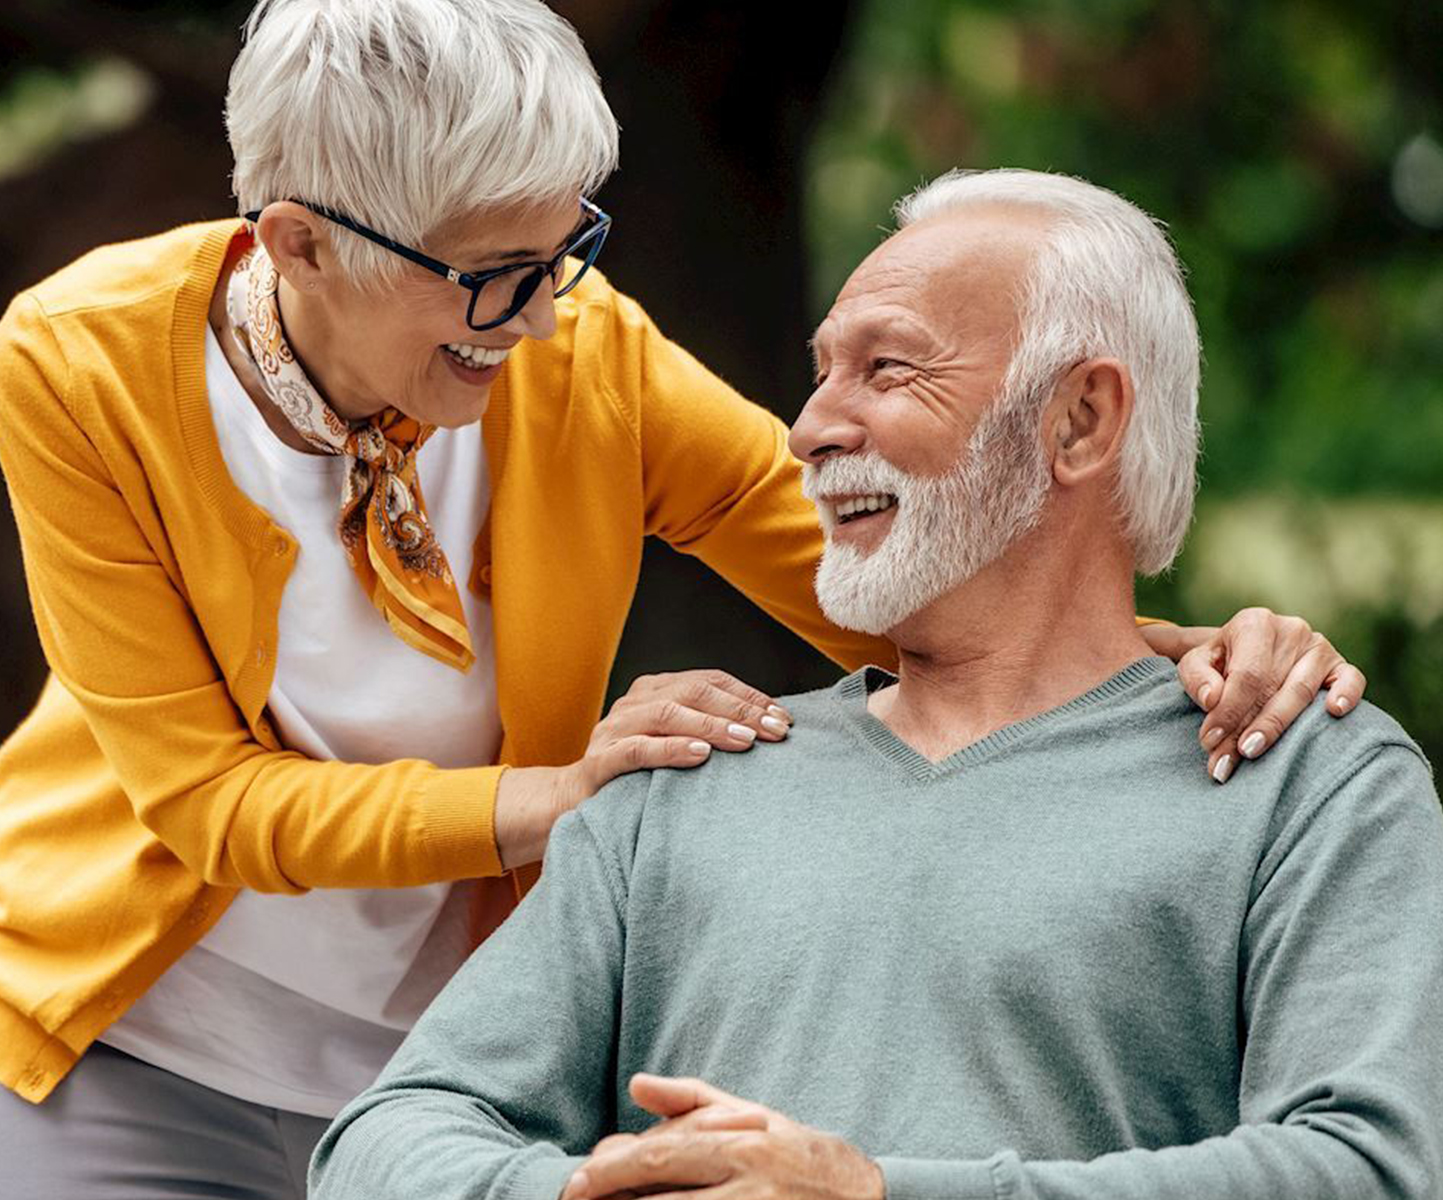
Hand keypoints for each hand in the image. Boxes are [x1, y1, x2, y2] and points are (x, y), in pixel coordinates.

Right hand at [495, 671, 791, 870]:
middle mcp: (634, 702)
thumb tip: (766, 731)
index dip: (748, 696)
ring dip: (710, 726)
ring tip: (745, 741)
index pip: (709, 680)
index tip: (783, 716)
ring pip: (667, 714)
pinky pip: (636, 750)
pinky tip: (699, 756)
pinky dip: (670, 750)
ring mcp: (614, 728)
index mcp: (654, 690)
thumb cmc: (637, 777)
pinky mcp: (599, 761)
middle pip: (693, 692)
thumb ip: (706, 733)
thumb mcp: (673, 746)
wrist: (572, 804)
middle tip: (775, 730)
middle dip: (739, 710)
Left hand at [562, 1074, 882, 1199]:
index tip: (578, 1180)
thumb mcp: (749, 1116)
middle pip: (665, 1194)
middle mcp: (749, 1180)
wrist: (864, 1197)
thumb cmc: (795, 1152)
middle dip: (613, 1198)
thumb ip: (691, 1099)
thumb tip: (636, 1085)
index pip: (663, 1154)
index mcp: (741, 1142)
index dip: (613, 1170)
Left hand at [1139, 609, 1366, 783]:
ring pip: (1302, 692)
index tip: (1209, 740)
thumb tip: (1213, 699)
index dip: (1228, 710)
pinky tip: (1334, 712)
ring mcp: (1319, 647)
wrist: (1246, 652)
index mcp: (1254, 623)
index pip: (1246, 674)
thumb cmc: (1220, 663)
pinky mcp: (1340, 665)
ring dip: (1277, 727)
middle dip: (1245, 729)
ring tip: (1252, 752)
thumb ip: (1196, 678)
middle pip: (1271, 688)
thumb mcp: (1197, 663)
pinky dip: (1347, 694)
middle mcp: (1290, 630)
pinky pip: (1351, 679)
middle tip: (1225, 761)